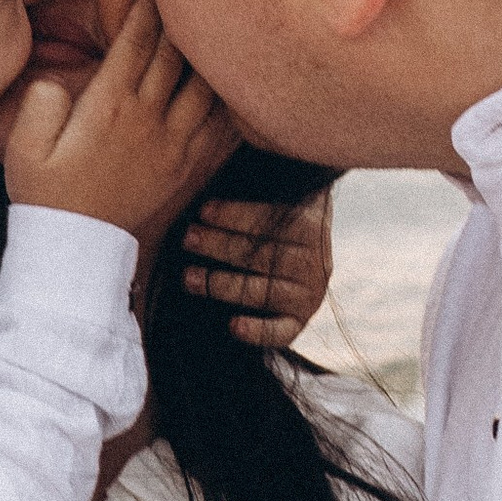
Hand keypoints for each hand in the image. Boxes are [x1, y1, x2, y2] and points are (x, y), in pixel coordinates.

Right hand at [4, 0, 235, 242]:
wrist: (78, 251)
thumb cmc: (44, 195)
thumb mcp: (23, 147)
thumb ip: (41, 102)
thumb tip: (58, 82)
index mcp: (107, 105)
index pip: (135, 41)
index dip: (145, 4)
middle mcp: (146, 118)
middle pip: (174, 52)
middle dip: (180, 14)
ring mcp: (173, 142)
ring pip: (203, 83)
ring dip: (206, 51)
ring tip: (214, 24)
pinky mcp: (186, 165)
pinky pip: (218, 123)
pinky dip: (225, 96)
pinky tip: (230, 80)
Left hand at [180, 188, 333, 347]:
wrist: (308, 249)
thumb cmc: (276, 217)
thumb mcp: (276, 194)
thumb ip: (256, 187)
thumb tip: (216, 169)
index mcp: (309, 224)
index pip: (269, 220)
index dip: (234, 215)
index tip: (202, 211)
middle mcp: (314, 261)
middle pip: (260, 255)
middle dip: (219, 245)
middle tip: (188, 239)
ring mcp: (309, 293)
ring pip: (262, 291)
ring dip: (222, 285)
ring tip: (189, 278)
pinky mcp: (301, 319)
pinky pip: (281, 330)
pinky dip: (259, 331)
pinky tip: (233, 326)